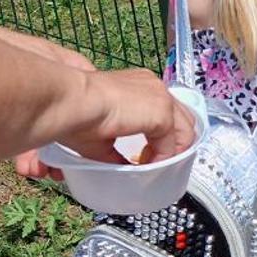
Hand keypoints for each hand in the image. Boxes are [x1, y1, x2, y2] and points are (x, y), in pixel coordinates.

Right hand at [55, 69, 197, 164]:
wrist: (72, 103)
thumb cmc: (75, 115)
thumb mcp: (103, 136)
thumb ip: (119, 151)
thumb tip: (123, 170)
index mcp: (139, 86)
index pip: (164, 110)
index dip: (163, 135)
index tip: (150, 154)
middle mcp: (153, 87)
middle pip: (182, 118)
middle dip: (176, 143)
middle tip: (160, 163)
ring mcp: (160, 97)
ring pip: (184, 129)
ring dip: (173, 152)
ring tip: (158, 168)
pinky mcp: (162, 112)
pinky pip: (173, 142)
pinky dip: (165, 158)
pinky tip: (152, 167)